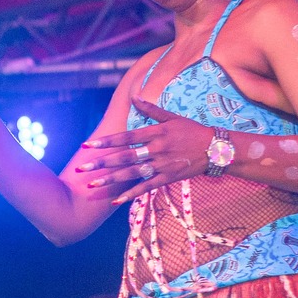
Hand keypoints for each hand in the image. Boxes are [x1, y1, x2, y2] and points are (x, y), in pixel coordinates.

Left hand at [75, 96, 213, 203]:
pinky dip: (131, 194)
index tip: (87, 144)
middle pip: (124, 157)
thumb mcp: (173, 117)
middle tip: (81, 167)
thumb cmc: (193, 131)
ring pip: (132, 173)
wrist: (217, 149)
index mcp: (156, 133)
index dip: (106, 141)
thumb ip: (151, 110)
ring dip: (110, 179)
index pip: (126, 137)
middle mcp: (156, 149)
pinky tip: (116, 200)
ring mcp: (162, 165)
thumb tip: (134, 97)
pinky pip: (147, 187)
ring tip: (91, 184)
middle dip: (101, 162)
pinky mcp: (168, 178)